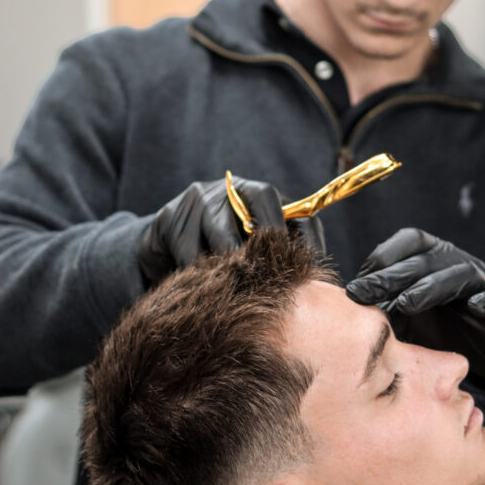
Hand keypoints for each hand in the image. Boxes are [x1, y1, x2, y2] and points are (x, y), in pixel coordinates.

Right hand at [139, 177, 324, 283]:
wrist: (165, 240)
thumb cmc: (221, 244)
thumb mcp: (253, 240)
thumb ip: (285, 248)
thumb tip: (319, 276)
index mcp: (254, 191)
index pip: (281, 208)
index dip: (293, 242)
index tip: (299, 272)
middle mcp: (226, 190)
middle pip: (252, 224)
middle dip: (261, 260)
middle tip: (267, 288)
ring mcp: (196, 201)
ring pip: (222, 241)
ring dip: (231, 271)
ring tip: (238, 294)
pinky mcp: (169, 218)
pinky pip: (190, 255)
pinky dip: (200, 276)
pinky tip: (204, 291)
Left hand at [346, 228, 484, 389]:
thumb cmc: (442, 328)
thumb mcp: (406, 317)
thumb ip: (382, 307)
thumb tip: (340, 308)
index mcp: (433, 257)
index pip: (407, 242)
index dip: (381, 257)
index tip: (354, 282)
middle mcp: (458, 263)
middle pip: (425, 260)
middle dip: (391, 275)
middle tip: (362, 293)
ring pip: (460, 274)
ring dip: (431, 287)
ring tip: (406, 303)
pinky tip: (477, 307)